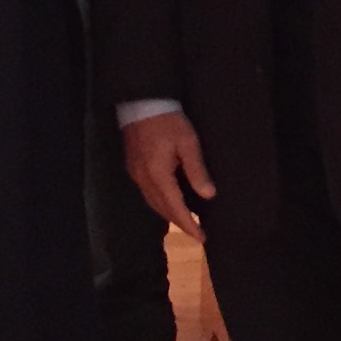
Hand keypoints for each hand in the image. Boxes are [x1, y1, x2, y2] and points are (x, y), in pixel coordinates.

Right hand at [122, 111, 217, 237]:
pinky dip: (160, 203)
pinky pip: (147, 194)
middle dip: (179, 223)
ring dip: (169, 214)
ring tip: (185, 222)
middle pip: (162, 209)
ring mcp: (135, 175)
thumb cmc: (169, 121)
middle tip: (197, 233)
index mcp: (158, 175)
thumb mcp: (188, 143)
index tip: (201, 237)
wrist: (142, 103)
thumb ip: (196, 170)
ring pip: (152, 203)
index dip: (188, 224)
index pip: (175, 207)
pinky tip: (169, 202)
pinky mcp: (132, 168)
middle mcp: (144, 180)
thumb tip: (208, 196)